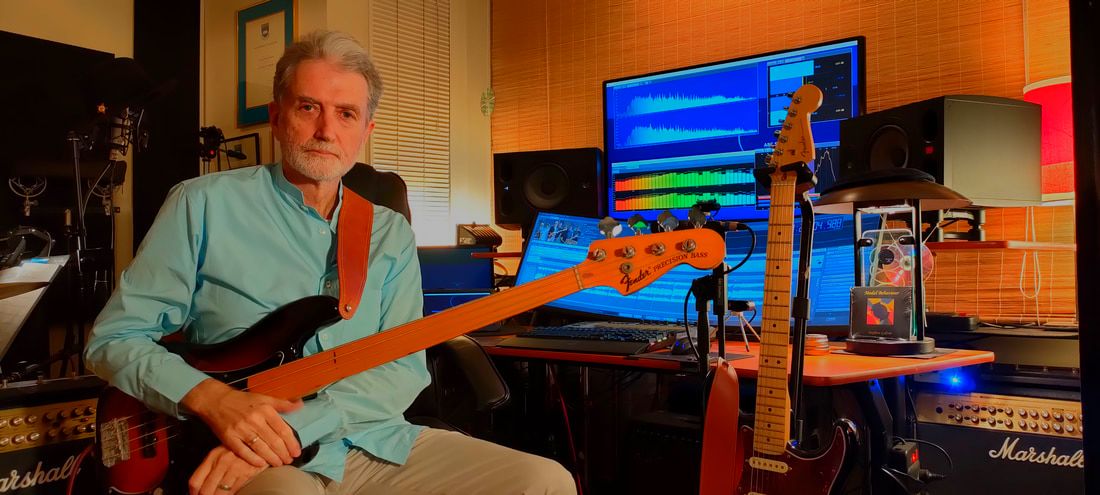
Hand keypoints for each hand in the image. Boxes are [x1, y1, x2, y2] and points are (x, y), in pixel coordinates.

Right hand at [182, 379, 302, 466]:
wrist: (215, 400)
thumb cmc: (242, 400)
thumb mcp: (264, 398)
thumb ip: (282, 404)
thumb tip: (300, 404)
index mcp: (265, 410)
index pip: (283, 430)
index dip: (291, 443)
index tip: (296, 451)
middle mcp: (255, 420)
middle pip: (274, 441)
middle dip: (284, 453)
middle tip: (289, 460)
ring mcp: (241, 430)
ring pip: (261, 448)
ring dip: (272, 458)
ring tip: (279, 464)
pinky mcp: (229, 438)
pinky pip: (244, 452)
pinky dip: (253, 459)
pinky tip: (261, 464)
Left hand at [189, 445, 265, 494]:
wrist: (262, 443)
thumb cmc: (241, 449)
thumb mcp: (222, 453)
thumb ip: (211, 468)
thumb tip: (200, 487)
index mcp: (212, 457)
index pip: (195, 482)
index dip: (193, 494)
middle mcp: (221, 463)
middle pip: (205, 491)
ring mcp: (234, 468)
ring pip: (219, 493)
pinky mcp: (246, 473)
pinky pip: (234, 491)